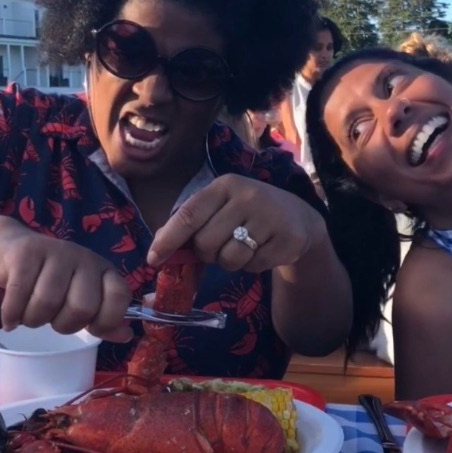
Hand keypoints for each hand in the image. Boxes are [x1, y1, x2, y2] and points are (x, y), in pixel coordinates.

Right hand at [0, 222, 133, 341]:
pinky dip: (12, 314)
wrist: (11, 247)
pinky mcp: (26, 252)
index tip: (90, 328)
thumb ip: (104, 318)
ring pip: (47, 302)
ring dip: (33, 320)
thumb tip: (126, 336)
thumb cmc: (51, 280)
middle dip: (63, 325)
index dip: (107, 320)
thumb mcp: (82, 297)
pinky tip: (11, 320)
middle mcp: (84, 258)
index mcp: (103, 270)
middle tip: (52, 320)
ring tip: (30, 315)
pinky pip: (19, 294)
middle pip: (81, 307)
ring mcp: (56, 252)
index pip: (119, 296)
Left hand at [147, 173, 325, 273]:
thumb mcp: (221, 208)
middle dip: (207, 254)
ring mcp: (270, 217)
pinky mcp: (287, 239)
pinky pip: (253, 267)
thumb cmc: (248, 214)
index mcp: (225, 185)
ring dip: (230, 262)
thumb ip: (192, 226)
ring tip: (244, 247)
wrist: (298, 218)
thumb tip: (158, 254)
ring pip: (229, 259)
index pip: (189, 214)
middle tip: (220, 246)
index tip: (153, 259)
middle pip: (206, 243)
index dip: (168, 239)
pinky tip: (262, 250)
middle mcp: (248, 196)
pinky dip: (252, 266)